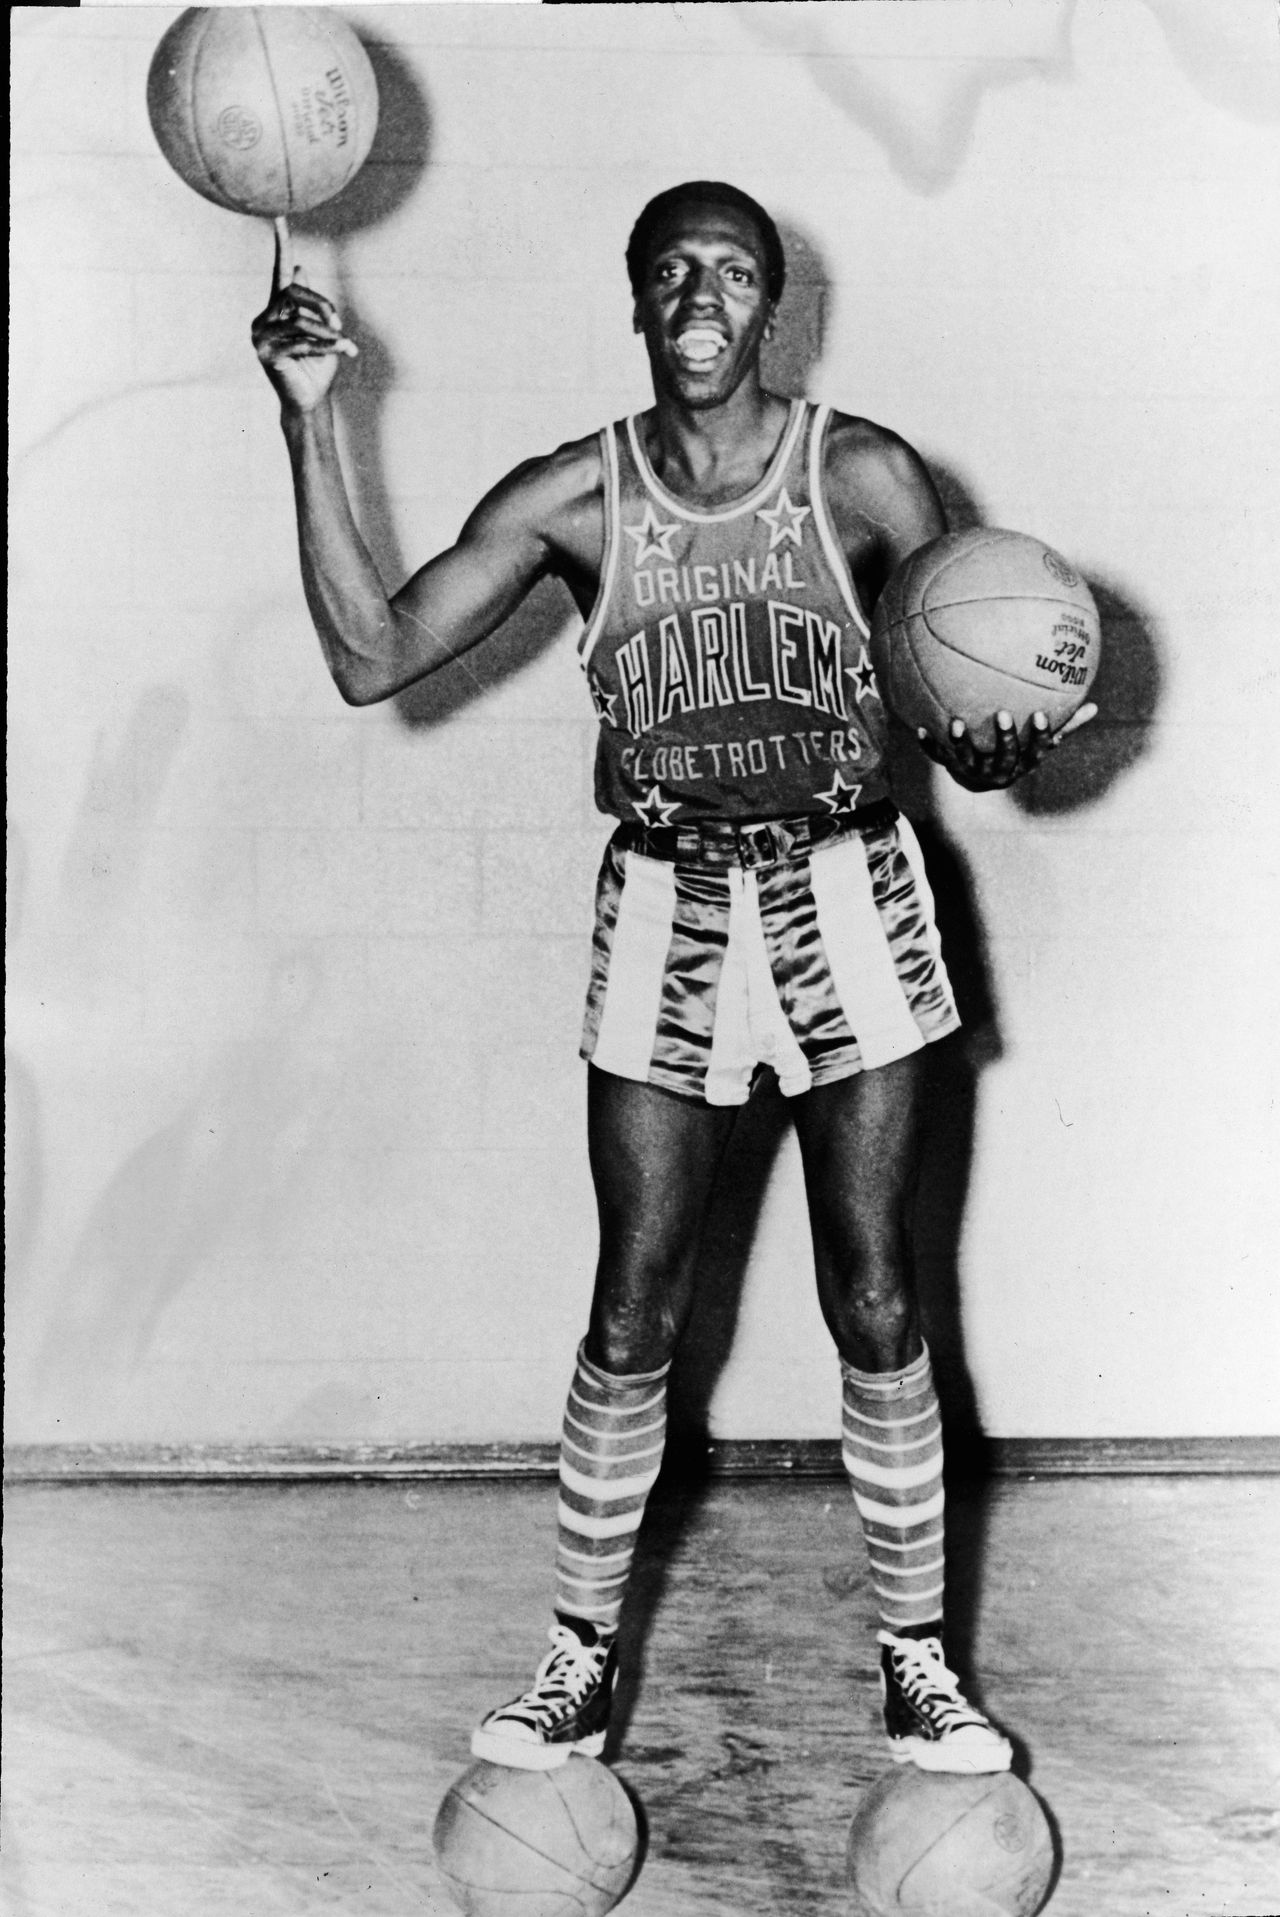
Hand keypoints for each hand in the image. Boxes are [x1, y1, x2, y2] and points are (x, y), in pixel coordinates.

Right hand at [251, 223, 356, 414]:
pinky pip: (301, 343)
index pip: (278, 272)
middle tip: (338, 322)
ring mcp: (261, 337)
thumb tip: (299, 268)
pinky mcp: (267, 355)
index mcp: (276, 308)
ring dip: (326, 333)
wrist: (309, 401)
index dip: (281, 245)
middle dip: (320, 305)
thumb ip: (310, 303)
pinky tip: (343, 350)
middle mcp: (264, 318)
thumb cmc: (316, 366)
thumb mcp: (320, 331)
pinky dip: (325, 347)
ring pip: (299, 321)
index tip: (279, 215)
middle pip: (293, 293)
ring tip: (344, 342)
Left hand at [916, 703, 1097, 790]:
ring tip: (956, 723)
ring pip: (969, 759)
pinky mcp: (953, 768)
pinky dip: (929, 745)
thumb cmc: (1018, 754)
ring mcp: (975, 772)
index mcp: (1024, 764)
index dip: (1039, 735)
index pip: (1037, 751)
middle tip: (1002, 714)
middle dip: (1004, 738)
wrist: (981, 781)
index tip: (1040, 713)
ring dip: (961, 742)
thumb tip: (1095, 707)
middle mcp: (1001, 772)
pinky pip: (940, 757)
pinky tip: (919, 728)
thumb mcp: (1041, 744)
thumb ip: (1066, 726)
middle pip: (1004, 757)